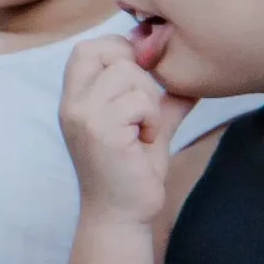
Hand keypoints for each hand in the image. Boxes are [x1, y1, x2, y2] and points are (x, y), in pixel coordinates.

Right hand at [59, 31, 180, 227]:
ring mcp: (83, 117)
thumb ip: (162, 100)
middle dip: (137, 72)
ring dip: (148, 98)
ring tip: (146, 127)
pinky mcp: (101, 132)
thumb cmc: (131, 172)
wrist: (120, 215)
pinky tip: (146, 140)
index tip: (139, 82)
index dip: (118, 51)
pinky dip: (153, 118)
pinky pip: (139, 101)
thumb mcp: (146, 127)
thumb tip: (191, 79)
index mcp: (75, 99)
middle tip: (144, 107)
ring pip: (127, 73)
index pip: (87, 48)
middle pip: (103, 50)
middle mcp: (72, 104)